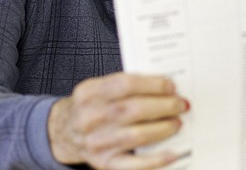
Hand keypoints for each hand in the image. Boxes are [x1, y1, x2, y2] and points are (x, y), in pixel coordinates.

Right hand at [48, 72, 188, 168]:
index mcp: (89, 92)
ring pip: (136, 136)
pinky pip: (134, 165)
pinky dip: (156, 159)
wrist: (64, 132)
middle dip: (163, 106)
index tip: (171, 86)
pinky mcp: (103, 163)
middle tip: (180, 104)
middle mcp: (89, 118)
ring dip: (163, 129)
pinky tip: (172, 153)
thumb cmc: (91, 106)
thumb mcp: (98, 88)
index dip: (152, 85)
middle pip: (133, 110)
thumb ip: (125, 84)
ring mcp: (95, 142)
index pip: (125, 84)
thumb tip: (165, 87)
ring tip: (177, 122)